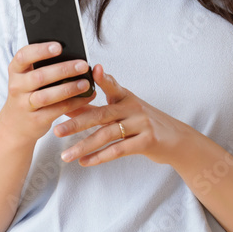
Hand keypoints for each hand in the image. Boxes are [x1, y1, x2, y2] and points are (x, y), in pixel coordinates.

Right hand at [0, 42, 96, 147]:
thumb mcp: (28, 78)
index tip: (59, 47)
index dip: (41, 50)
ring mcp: (24, 105)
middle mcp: (17, 87)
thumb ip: (43, 67)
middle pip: (39, 76)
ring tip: (86, 83)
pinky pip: (57, 110)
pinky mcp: (36, 120)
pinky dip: (74, 103)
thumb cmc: (28, 94)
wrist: (16, 125)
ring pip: (47, 96)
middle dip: (63, 70)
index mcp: (16, 71)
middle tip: (83, 65)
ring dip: (69, 89)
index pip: (23, 56)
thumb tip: (73, 55)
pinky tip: (86, 97)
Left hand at [54, 63, 195, 166]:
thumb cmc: (144, 123)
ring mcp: (142, 124)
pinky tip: (84, 162)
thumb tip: (68, 106)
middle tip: (56, 131)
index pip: (112, 86)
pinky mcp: (147, 141)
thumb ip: (98, 108)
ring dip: (84, 146)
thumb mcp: (125, 111)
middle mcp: (133, 108)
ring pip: (107, 135)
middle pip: (101, 114)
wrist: (176, 140)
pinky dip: (100, 157)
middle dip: (77, 123)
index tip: (91, 70)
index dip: (102, 78)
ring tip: (65, 156)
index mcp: (126, 97)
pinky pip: (119, 150)